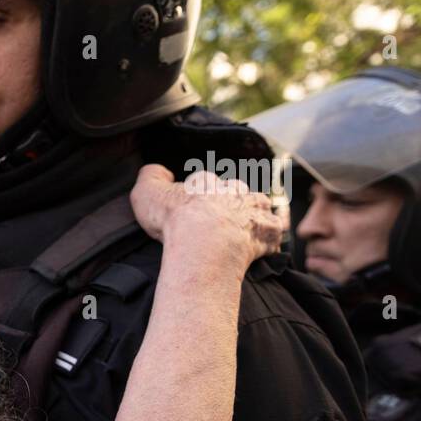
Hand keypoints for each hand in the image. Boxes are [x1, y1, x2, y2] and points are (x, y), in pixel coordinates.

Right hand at [130, 164, 282, 272]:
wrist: (203, 242)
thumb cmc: (174, 218)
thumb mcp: (146, 192)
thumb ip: (151, 177)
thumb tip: (157, 170)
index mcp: (206, 183)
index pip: (204, 182)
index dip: (198, 195)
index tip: (191, 210)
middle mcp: (234, 192)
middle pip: (237, 192)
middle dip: (232, 203)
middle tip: (219, 222)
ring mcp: (254, 210)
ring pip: (261, 207)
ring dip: (255, 217)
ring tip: (244, 233)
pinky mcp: (268, 232)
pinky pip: (275, 234)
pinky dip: (269, 241)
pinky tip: (261, 250)